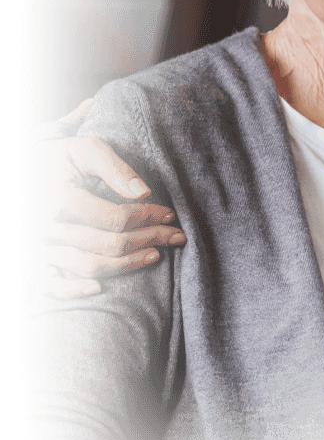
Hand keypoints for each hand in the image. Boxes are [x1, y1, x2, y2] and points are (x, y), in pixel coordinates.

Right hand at [28, 99, 186, 298]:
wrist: (30, 167)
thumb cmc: (65, 157)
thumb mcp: (89, 149)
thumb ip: (117, 168)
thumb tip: (145, 193)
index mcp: (62, 200)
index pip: (115, 219)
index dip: (148, 218)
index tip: (170, 214)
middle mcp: (48, 228)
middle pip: (108, 245)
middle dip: (149, 240)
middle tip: (176, 235)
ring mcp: (40, 247)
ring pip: (88, 267)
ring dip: (127, 265)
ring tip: (156, 254)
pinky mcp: (35, 258)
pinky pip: (50, 284)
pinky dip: (73, 290)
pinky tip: (100, 287)